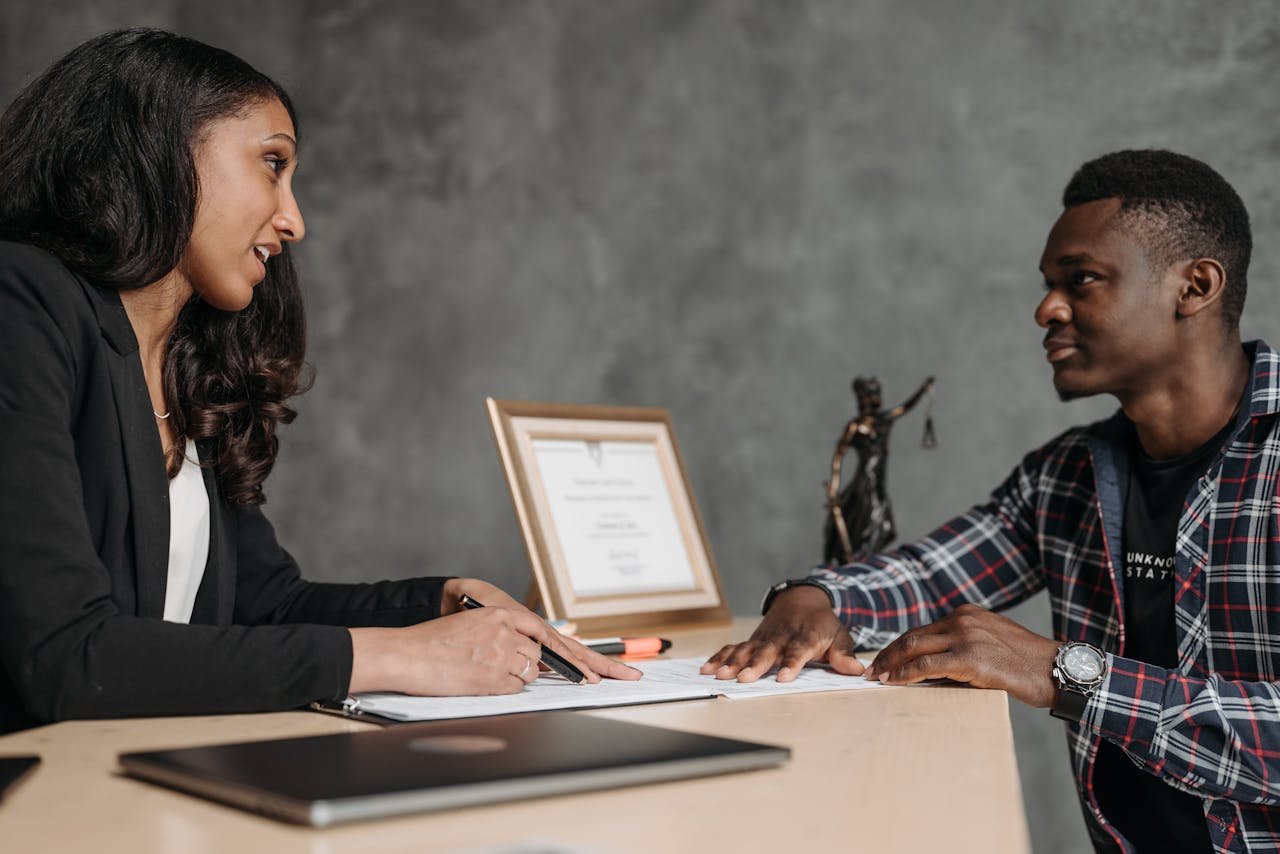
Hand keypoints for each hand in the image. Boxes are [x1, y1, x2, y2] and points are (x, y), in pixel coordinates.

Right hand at [348, 578, 641, 695]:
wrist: (405, 654)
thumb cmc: (435, 644)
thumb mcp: (477, 629)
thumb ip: (508, 638)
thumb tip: (534, 659)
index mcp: (505, 614)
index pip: (555, 635)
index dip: (587, 654)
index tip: (611, 668)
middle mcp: (510, 630)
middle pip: (555, 653)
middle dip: (593, 668)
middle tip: (629, 678)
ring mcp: (503, 654)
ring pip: (530, 672)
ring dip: (515, 676)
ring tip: (480, 669)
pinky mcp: (494, 676)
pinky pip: (513, 687)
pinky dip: (501, 688)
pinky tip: (477, 679)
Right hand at [699, 586, 863, 682]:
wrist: (801, 600)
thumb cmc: (822, 624)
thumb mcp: (839, 635)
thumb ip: (843, 655)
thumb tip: (856, 670)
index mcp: (805, 637)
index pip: (798, 651)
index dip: (791, 664)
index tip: (784, 677)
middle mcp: (781, 637)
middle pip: (767, 652)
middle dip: (755, 665)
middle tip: (743, 677)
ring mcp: (764, 638)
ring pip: (746, 650)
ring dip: (732, 662)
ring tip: (720, 675)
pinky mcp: (752, 640)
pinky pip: (734, 647)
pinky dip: (720, 657)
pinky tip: (707, 668)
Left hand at [864, 604, 1058, 706]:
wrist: (1055, 668)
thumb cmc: (1026, 662)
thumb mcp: (991, 641)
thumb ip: (965, 643)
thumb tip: (934, 664)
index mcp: (966, 614)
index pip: (922, 629)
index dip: (900, 645)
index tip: (885, 658)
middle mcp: (962, 620)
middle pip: (913, 636)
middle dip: (889, 653)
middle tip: (873, 669)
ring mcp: (965, 637)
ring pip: (914, 648)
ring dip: (892, 664)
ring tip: (879, 677)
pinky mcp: (970, 658)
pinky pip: (926, 666)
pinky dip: (906, 674)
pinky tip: (895, 682)